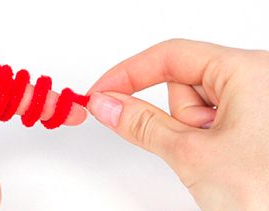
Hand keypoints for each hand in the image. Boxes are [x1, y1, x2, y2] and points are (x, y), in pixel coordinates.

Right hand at [87, 39, 268, 209]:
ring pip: (195, 108)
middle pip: (184, 84)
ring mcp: (257, 103)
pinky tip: (222, 161)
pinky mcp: (254, 123)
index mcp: (250, 71)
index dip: (129, 73)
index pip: (171, 56)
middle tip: (191, 150)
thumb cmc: (267, 195)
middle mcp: (257, 80)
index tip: (102, 91)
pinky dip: (203, 141)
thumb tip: (108, 105)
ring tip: (214, 161)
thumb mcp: (192, 154)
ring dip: (191, 136)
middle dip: (177, 119)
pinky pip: (209, 122)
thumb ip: (142, 124)